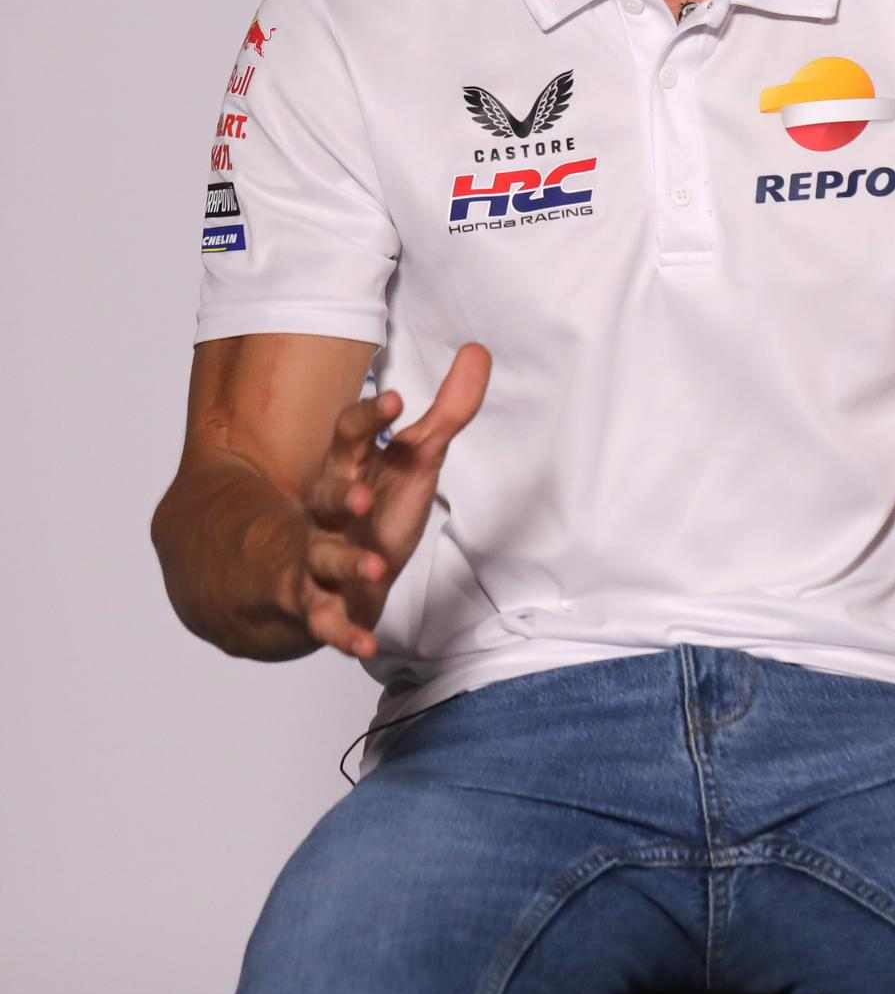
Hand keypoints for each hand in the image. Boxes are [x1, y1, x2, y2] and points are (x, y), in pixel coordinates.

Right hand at [293, 343, 490, 658]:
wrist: (330, 574)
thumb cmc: (376, 507)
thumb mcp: (414, 460)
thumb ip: (447, 412)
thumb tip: (478, 349)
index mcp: (348, 468)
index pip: (349, 436)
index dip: (366, 418)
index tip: (392, 399)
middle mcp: (326, 511)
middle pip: (325, 494)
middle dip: (341, 493)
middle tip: (363, 496)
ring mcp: (317, 557)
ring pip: (319, 557)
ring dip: (345, 562)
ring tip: (375, 566)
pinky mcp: (319, 603)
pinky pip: (324, 619)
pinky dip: (342, 632)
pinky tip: (364, 644)